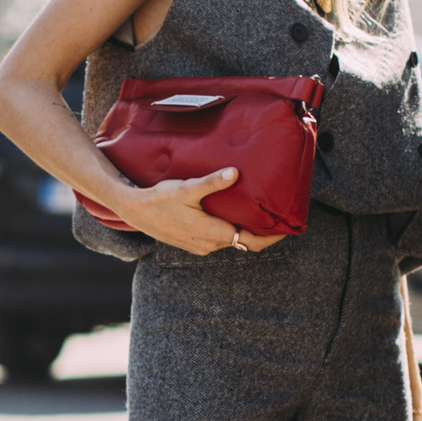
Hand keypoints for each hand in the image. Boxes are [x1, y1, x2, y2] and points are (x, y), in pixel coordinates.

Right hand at [109, 167, 285, 255]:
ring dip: (244, 229)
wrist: (134, 210)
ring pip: (231, 240)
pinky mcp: (193, 243)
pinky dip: (230, 229)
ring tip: (258, 213)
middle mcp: (210, 244)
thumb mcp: (186, 188)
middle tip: (276, 215)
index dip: (272, 236)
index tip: (287, 226)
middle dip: (262, 231)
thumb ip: (211, 182)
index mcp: (213, 233)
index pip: (252, 241)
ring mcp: (200, 246)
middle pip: (244, 241)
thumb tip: (234, 173)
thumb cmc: (160, 199)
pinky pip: (219, 239)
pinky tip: (232, 215)